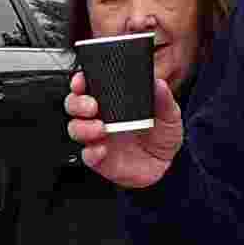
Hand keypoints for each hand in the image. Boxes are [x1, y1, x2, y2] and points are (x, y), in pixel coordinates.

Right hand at [67, 65, 182, 189]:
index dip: (81, 82)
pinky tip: (102, 150)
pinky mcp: (100, 160)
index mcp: (112, 102)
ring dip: (83, 128)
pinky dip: (91, 152)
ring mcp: (98, 139)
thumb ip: (164, 99)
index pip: (89, 87)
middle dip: (77, 103)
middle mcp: (100, 118)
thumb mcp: (169, 114)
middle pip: (74, 105)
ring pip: (75, 129)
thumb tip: (158, 83)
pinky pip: (87, 156)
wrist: (166, 163)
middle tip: (92, 106)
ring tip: (100, 129)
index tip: (83, 81)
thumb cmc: (162, 136)